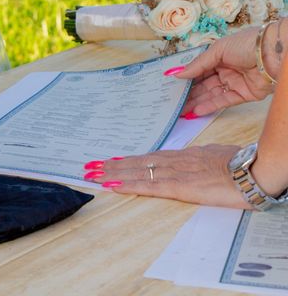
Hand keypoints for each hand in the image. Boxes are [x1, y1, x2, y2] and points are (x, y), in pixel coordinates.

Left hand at [83, 145, 250, 208]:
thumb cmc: (238, 164)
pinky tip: (112, 184)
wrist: (251, 170)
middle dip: (112, 165)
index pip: (149, 157)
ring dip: (113, 172)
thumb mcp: (213, 156)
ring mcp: (175, 172)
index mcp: (183, 155)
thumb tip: (190, 162)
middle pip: (137, 162)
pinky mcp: (179, 186)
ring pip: (137, 171)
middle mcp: (174, 161)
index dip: (128, 159)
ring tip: (93, 173)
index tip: (110, 160)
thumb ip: (197, 159)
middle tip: (90, 166)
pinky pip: (147, 185)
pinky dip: (127, 184)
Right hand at [172, 27, 274, 116]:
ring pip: (212, 94)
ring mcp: (235, 82)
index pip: (199, 69)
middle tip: (173, 101)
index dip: (187, 77)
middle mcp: (226, 69)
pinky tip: (197, 110)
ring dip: (197, 101)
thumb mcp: (218, 50)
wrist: (274, 53)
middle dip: (189, 92)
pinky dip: (210, 106)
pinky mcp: (244, 94)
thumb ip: (198, 64)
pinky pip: (224, 101)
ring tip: (181, 110)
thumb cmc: (247, 44)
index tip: (172, 85)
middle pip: (204, 83)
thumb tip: (178, 74)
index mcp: (220, 56)